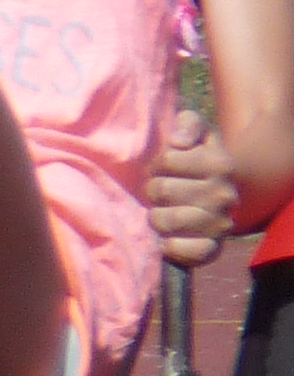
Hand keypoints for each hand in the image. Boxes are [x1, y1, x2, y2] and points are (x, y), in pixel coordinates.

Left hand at [146, 112, 238, 266]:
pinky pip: (192, 252)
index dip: (156, 163)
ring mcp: (221, 223)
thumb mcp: (194, 131)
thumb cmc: (193, 158)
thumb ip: (188, 123)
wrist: (215, 192)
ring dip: (155, 216)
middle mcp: (225, 195)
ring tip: (160, 211)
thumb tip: (179, 142)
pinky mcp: (214, 248)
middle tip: (159, 191)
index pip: (166, 160)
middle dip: (151, 189)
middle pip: (160, 190)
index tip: (162, 167)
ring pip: (167, 221)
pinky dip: (173, 247)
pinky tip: (166, 239)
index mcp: (220, 164)